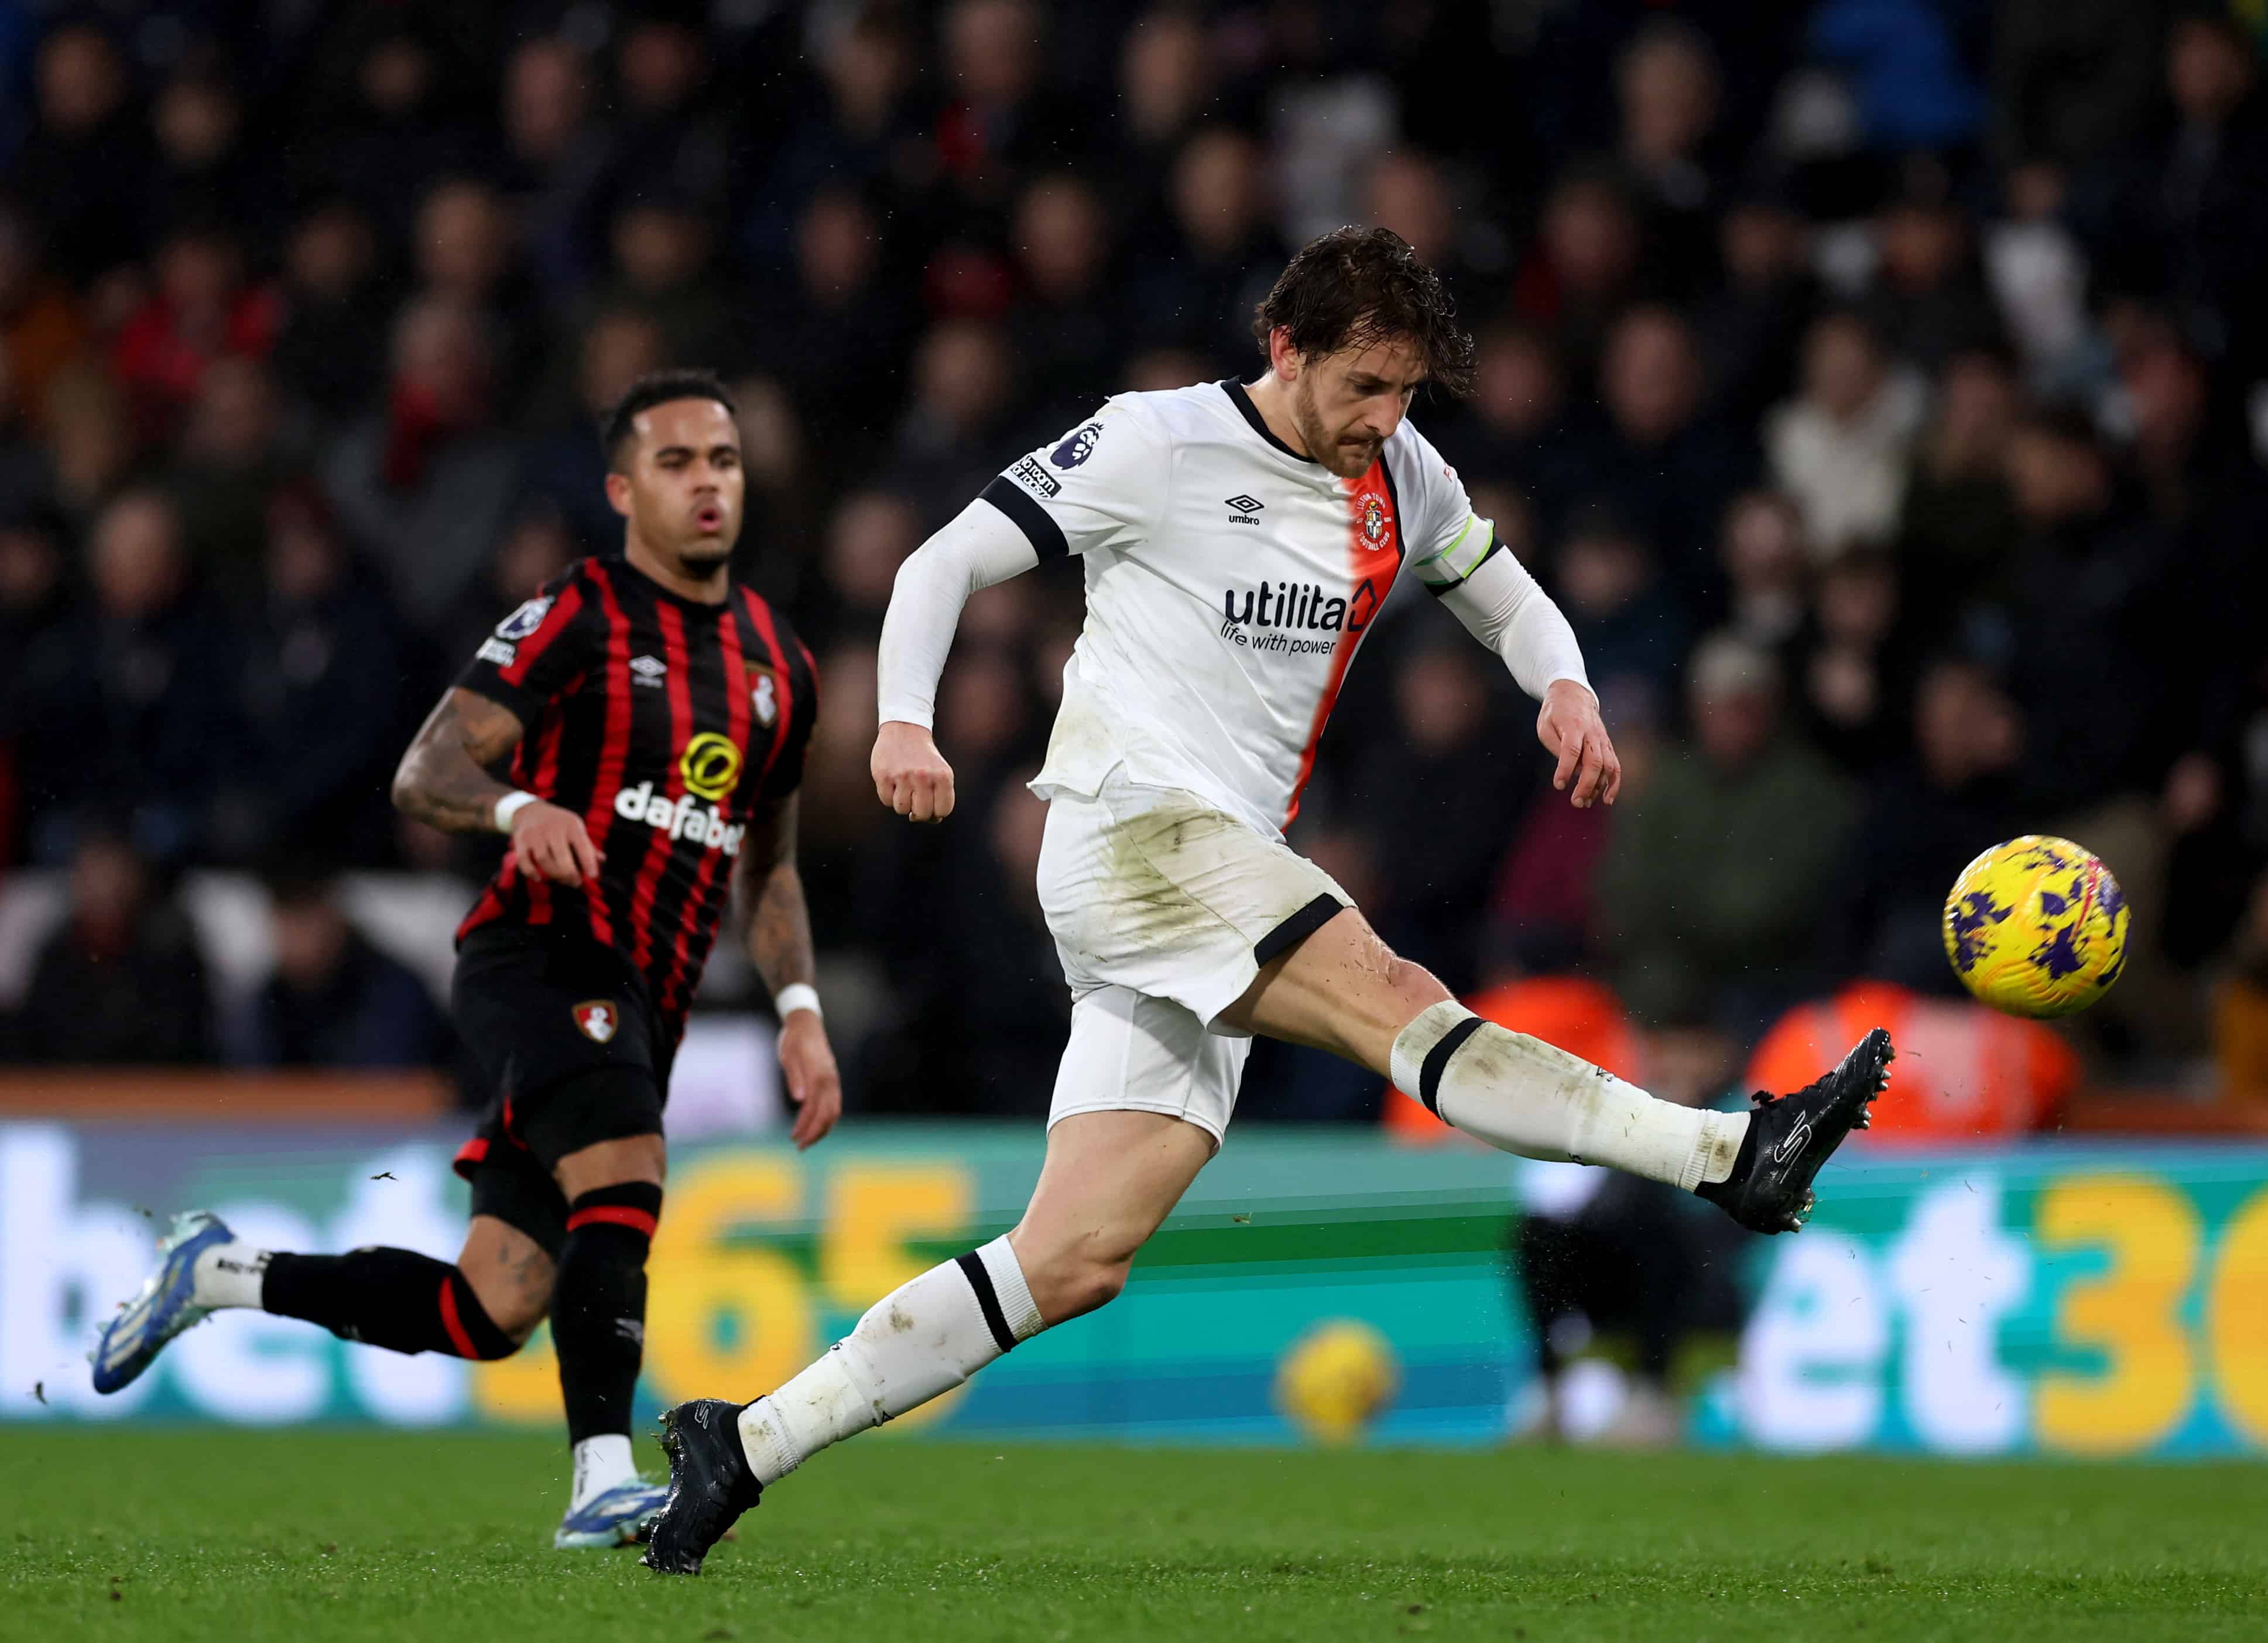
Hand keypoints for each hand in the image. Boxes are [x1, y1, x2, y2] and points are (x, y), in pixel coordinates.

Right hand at [508, 799, 603, 884]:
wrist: (530, 811)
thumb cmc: (559, 825)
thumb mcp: (575, 829)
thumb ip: (587, 845)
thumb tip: (602, 859)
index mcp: (571, 825)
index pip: (582, 845)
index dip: (589, 862)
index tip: (593, 876)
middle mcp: (553, 828)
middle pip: (562, 856)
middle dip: (570, 873)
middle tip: (575, 883)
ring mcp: (535, 834)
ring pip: (544, 860)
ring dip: (554, 875)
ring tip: (563, 881)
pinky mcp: (521, 840)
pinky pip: (524, 861)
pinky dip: (531, 872)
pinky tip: (539, 878)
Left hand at [776, 1010, 841, 1148]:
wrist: (806, 1024)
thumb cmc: (794, 1040)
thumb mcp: (789, 1057)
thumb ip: (794, 1077)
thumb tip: (799, 1100)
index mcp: (819, 1075)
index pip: (815, 1109)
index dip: (806, 1126)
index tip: (794, 1139)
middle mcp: (830, 1080)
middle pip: (829, 1114)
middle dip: (816, 1133)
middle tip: (800, 1146)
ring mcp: (833, 1080)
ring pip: (834, 1111)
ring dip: (822, 1128)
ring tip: (806, 1140)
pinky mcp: (831, 1081)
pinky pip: (833, 1104)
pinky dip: (825, 1118)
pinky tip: (814, 1124)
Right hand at [872, 720, 955, 821]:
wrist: (905, 729)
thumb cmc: (925, 759)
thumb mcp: (940, 774)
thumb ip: (941, 798)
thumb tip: (934, 820)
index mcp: (943, 777)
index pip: (942, 811)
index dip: (936, 811)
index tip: (932, 802)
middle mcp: (923, 776)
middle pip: (922, 814)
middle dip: (919, 811)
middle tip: (916, 797)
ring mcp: (902, 776)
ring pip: (902, 809)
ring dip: (902, 803)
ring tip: (904, 786)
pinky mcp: (883, 775)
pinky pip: (886, 801)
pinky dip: (889, 796)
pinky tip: (893, 781)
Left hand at [1537, 680, 1619, 808]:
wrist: (1574, 694)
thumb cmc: (1555, 713)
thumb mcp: (1545, 726)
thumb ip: (1555, 747)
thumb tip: (1569, 769)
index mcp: (1573, 726)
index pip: (1571, 750)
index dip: (1566, 769)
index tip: (1559, 785)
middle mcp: (1591, 734)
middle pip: (1594, 762)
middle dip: (1586, 785)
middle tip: (1575, 802)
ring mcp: (1602, 740)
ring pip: (1607, 766)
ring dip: (1599, 787)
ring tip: (1586, 803)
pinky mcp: (1607, 745)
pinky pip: (1615, 766)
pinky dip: (1613, 784)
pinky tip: (1607, 798)